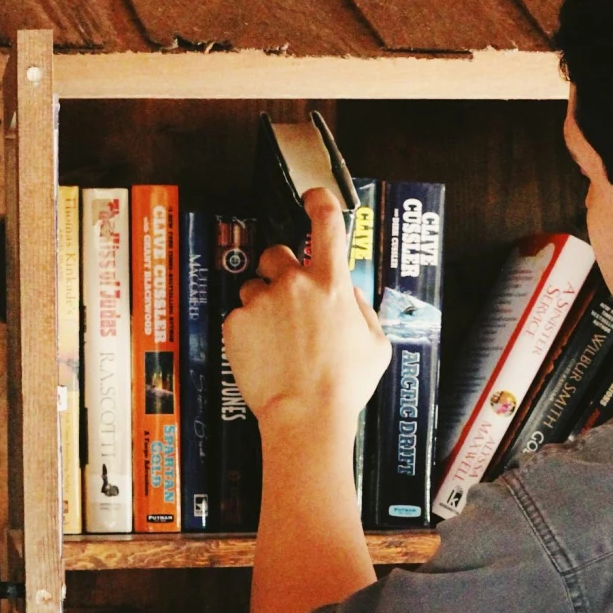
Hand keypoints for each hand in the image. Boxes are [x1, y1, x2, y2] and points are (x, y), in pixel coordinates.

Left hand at [223, 185, 389, 432]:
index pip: (327, 222)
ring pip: (255, 286)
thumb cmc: (346, 384)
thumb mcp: (376, 343)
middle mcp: (295, 284)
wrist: (306, 416)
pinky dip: (249, 330)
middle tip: (290, 298)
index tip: (314, 197)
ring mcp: (262, 302)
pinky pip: (240, 316)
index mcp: (332, 284)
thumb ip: (360, 308)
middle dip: (282, 268)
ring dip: (264, 303)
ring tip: (277, 338)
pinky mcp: (236, 323)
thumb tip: (347, 291)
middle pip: (279, 252)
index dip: (320, 200)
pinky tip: (265, 354)